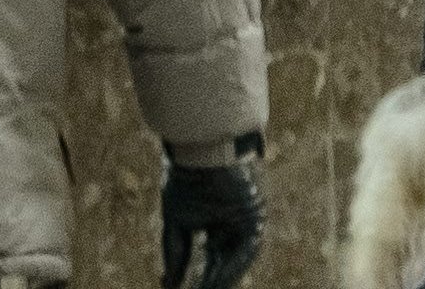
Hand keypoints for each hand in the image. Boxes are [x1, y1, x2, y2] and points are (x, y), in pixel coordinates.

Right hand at [160, 146, 265, 288]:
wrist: (201, 149)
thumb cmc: (185, 178)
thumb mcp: (175, 221)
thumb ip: (175, 252)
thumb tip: (169, 284)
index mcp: (212, 218)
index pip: (206, 255)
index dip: (193, 274)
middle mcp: (231, 221)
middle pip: (222, 261)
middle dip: (210, 282)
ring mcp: (245, 220)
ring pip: (235, 259)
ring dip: (223, 279)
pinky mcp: (255, 217)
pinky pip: (248, 249)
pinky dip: (235, 266)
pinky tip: (221, 280)